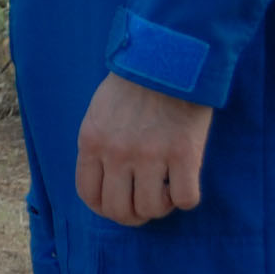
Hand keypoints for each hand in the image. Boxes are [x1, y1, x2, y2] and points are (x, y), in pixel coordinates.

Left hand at [74, 76, 211, 227]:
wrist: (169, 57)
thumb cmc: (135, 83)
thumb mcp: (99, 111)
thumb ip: (98, 144)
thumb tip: (104, 177)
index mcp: (91, 142)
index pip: (88, 195)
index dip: (104, 208)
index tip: (119, 204)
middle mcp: (116, 153)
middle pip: (118, 210)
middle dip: (132, 216)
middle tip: (145, 206)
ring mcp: (150, 155)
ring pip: (150, 209)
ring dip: (159, 208)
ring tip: (166, 193)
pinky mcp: (184, 153)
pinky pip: (186, 199)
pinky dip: (186, 199)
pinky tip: (184, 183)